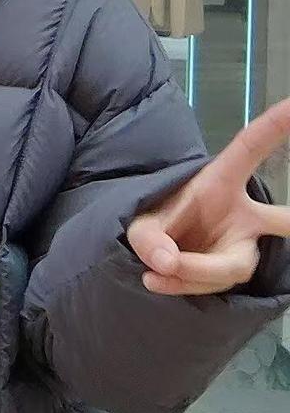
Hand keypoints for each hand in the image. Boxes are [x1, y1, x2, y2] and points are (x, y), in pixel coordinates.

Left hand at [127, 98, 289, 296]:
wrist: (156, 253)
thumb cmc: (156, 221)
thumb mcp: (138, 223)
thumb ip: (148, 238)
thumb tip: (167, 263)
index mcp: (219, 180)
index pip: (249, 149)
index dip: (273, 127)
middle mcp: (242, 213)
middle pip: (281, 220)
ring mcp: (243, 244)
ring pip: (230, 266)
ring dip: (192, 273)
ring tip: (152, 273)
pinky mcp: (234, 271)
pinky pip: (215, 285)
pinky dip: (184, 285)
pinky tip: (157, 282)